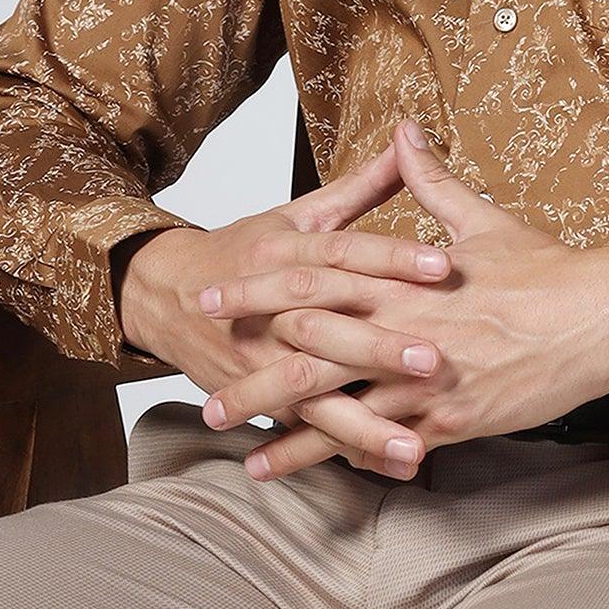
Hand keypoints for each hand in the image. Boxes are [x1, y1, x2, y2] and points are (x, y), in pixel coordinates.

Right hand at [116, 136, 453, 477]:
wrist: (164, 293)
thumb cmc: (246, 249)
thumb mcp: (299, 213)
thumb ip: (359, 187)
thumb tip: (408, 141)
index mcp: (287, 254)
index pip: (344, 252)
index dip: (393, 256)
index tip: (443, 265)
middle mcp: (272, 308)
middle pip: (328, 327)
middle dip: (380, 347)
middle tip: (434, 360)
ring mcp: (260, 358)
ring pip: (312, 392)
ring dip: (361, 422)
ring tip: (412, 445)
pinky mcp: (257, 395)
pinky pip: (299, 428)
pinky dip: (336, 451)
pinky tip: (380, 467)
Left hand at [196, 115, 608, 481]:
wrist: (608, 315)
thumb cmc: (549, 270)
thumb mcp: (484, 220)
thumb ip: (431, 182)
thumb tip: (404, 130)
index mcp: (409, 276)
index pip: (318, 276)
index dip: (262, 285)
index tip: (217, 289)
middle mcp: (409, 325)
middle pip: (312, 344)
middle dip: (252, 360)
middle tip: (200, 376)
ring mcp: (429, 376)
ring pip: (340, 402)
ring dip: (282, 422)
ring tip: (235, 437)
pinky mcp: (455, 417)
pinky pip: (386, 442)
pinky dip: (342, 456)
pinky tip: (309, 470)